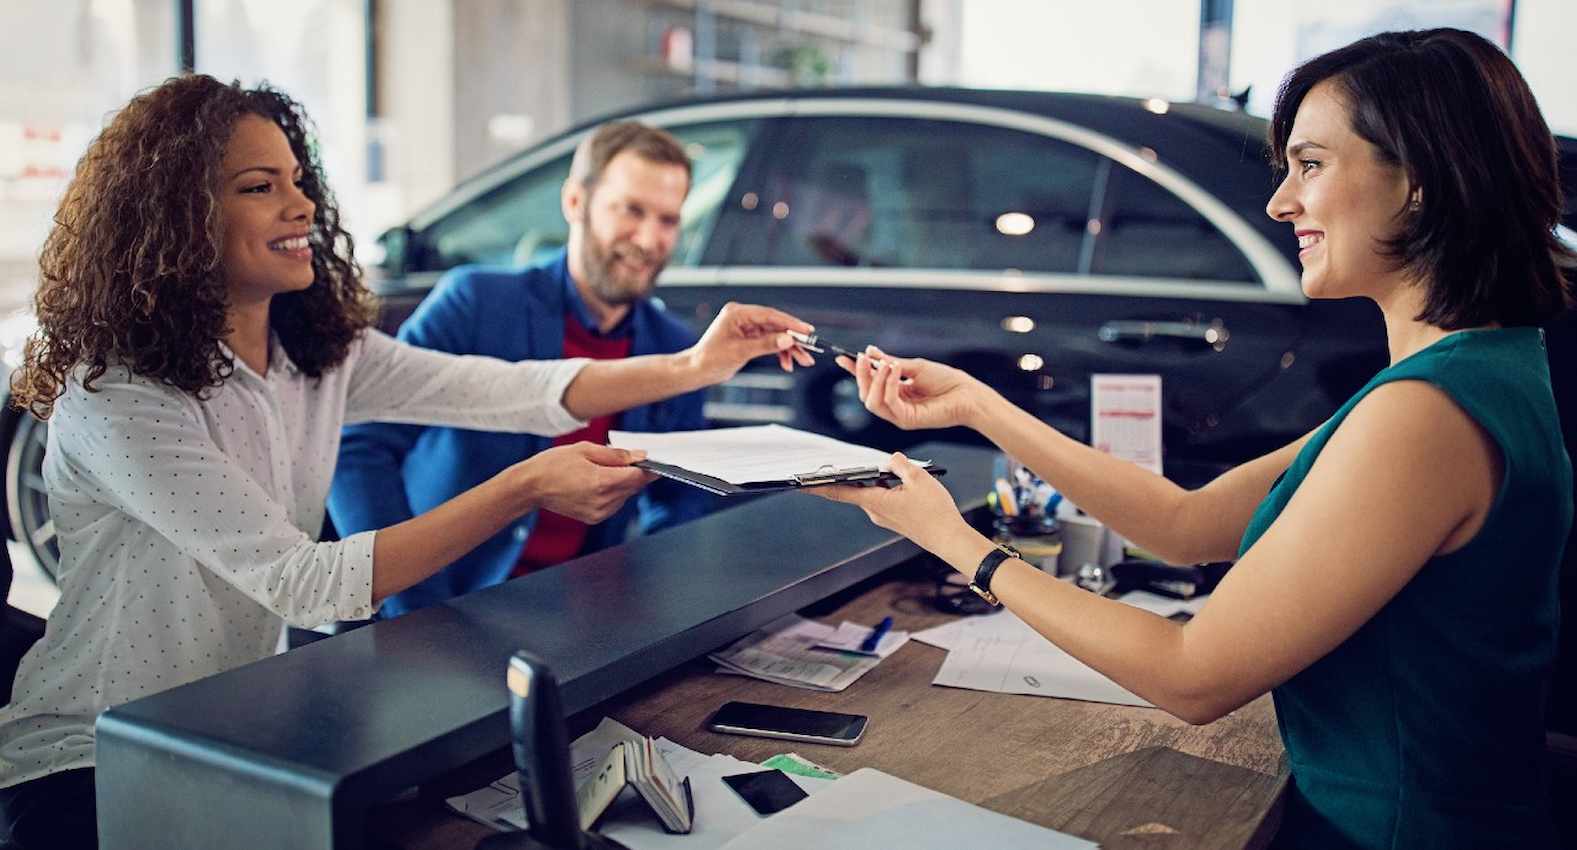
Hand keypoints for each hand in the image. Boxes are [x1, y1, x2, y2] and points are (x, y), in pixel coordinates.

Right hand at [510, 442, 656, 522]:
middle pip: (634, 487)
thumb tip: (639, 456)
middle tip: (629, 459)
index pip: (638, 477)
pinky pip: (615, 503)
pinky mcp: (594, 518)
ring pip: (626, 495)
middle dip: (636, 473)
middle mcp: (602, 501)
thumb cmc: (554, 464)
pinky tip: (600, 482)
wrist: (531, 487)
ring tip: (604, 470)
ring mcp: (599, 512)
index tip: (657, 461)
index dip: (649, 468)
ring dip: (624, 483)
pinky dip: (614, 492)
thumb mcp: (585, 449)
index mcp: (601, 482)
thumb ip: (616, 454)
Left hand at [687, 302, 815, 382]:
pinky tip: (787, 363)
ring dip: (789, 348)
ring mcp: (747, 327)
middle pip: (775, 325)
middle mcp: (743, 317)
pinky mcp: (749, 338)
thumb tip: (787, 340)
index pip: (769, 315)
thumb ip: (765, 345)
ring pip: (775, 335)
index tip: (806, 331)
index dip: (790, 323)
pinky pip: (770, 342)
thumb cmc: (710, 359)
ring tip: (803, 361)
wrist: (698, 371)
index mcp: (737, 313)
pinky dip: (779, 353)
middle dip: (793, 339)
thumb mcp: (740, 352)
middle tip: (809, 349)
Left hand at [810, 452, 969, 553]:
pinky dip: (887, 488)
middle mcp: (874, 511)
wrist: (949, 538)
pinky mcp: (895, 519)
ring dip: (877, 479)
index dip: (818, 486)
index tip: (800, 483)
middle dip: (852, 474)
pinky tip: (903, 482)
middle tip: (843, 461)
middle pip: (856, 488)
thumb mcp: (919, 478)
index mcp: (875, 501)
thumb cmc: (935, 512)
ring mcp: (884, 516)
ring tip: (894, 469)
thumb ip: (900, 464)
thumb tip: (892, 459)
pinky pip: (884, 498)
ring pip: (873, 492)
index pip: (839, 491)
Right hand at [836, 347, 987, 430]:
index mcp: (896, 392)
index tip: (844, 358)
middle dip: (861, 376)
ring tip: (885, 364)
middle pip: (866, 395)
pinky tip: (895, 370)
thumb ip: (891, 363)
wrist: (968, 394)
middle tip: (863, 358)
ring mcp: (899, 415)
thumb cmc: (947, 381)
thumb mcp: (915, 366)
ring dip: (874, 381)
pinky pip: (889, 403)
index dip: (856, 371)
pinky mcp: (907, 420)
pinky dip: (889, 385)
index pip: (870, 383)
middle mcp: (895, 405)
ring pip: (872, 402)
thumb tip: (871, 353)